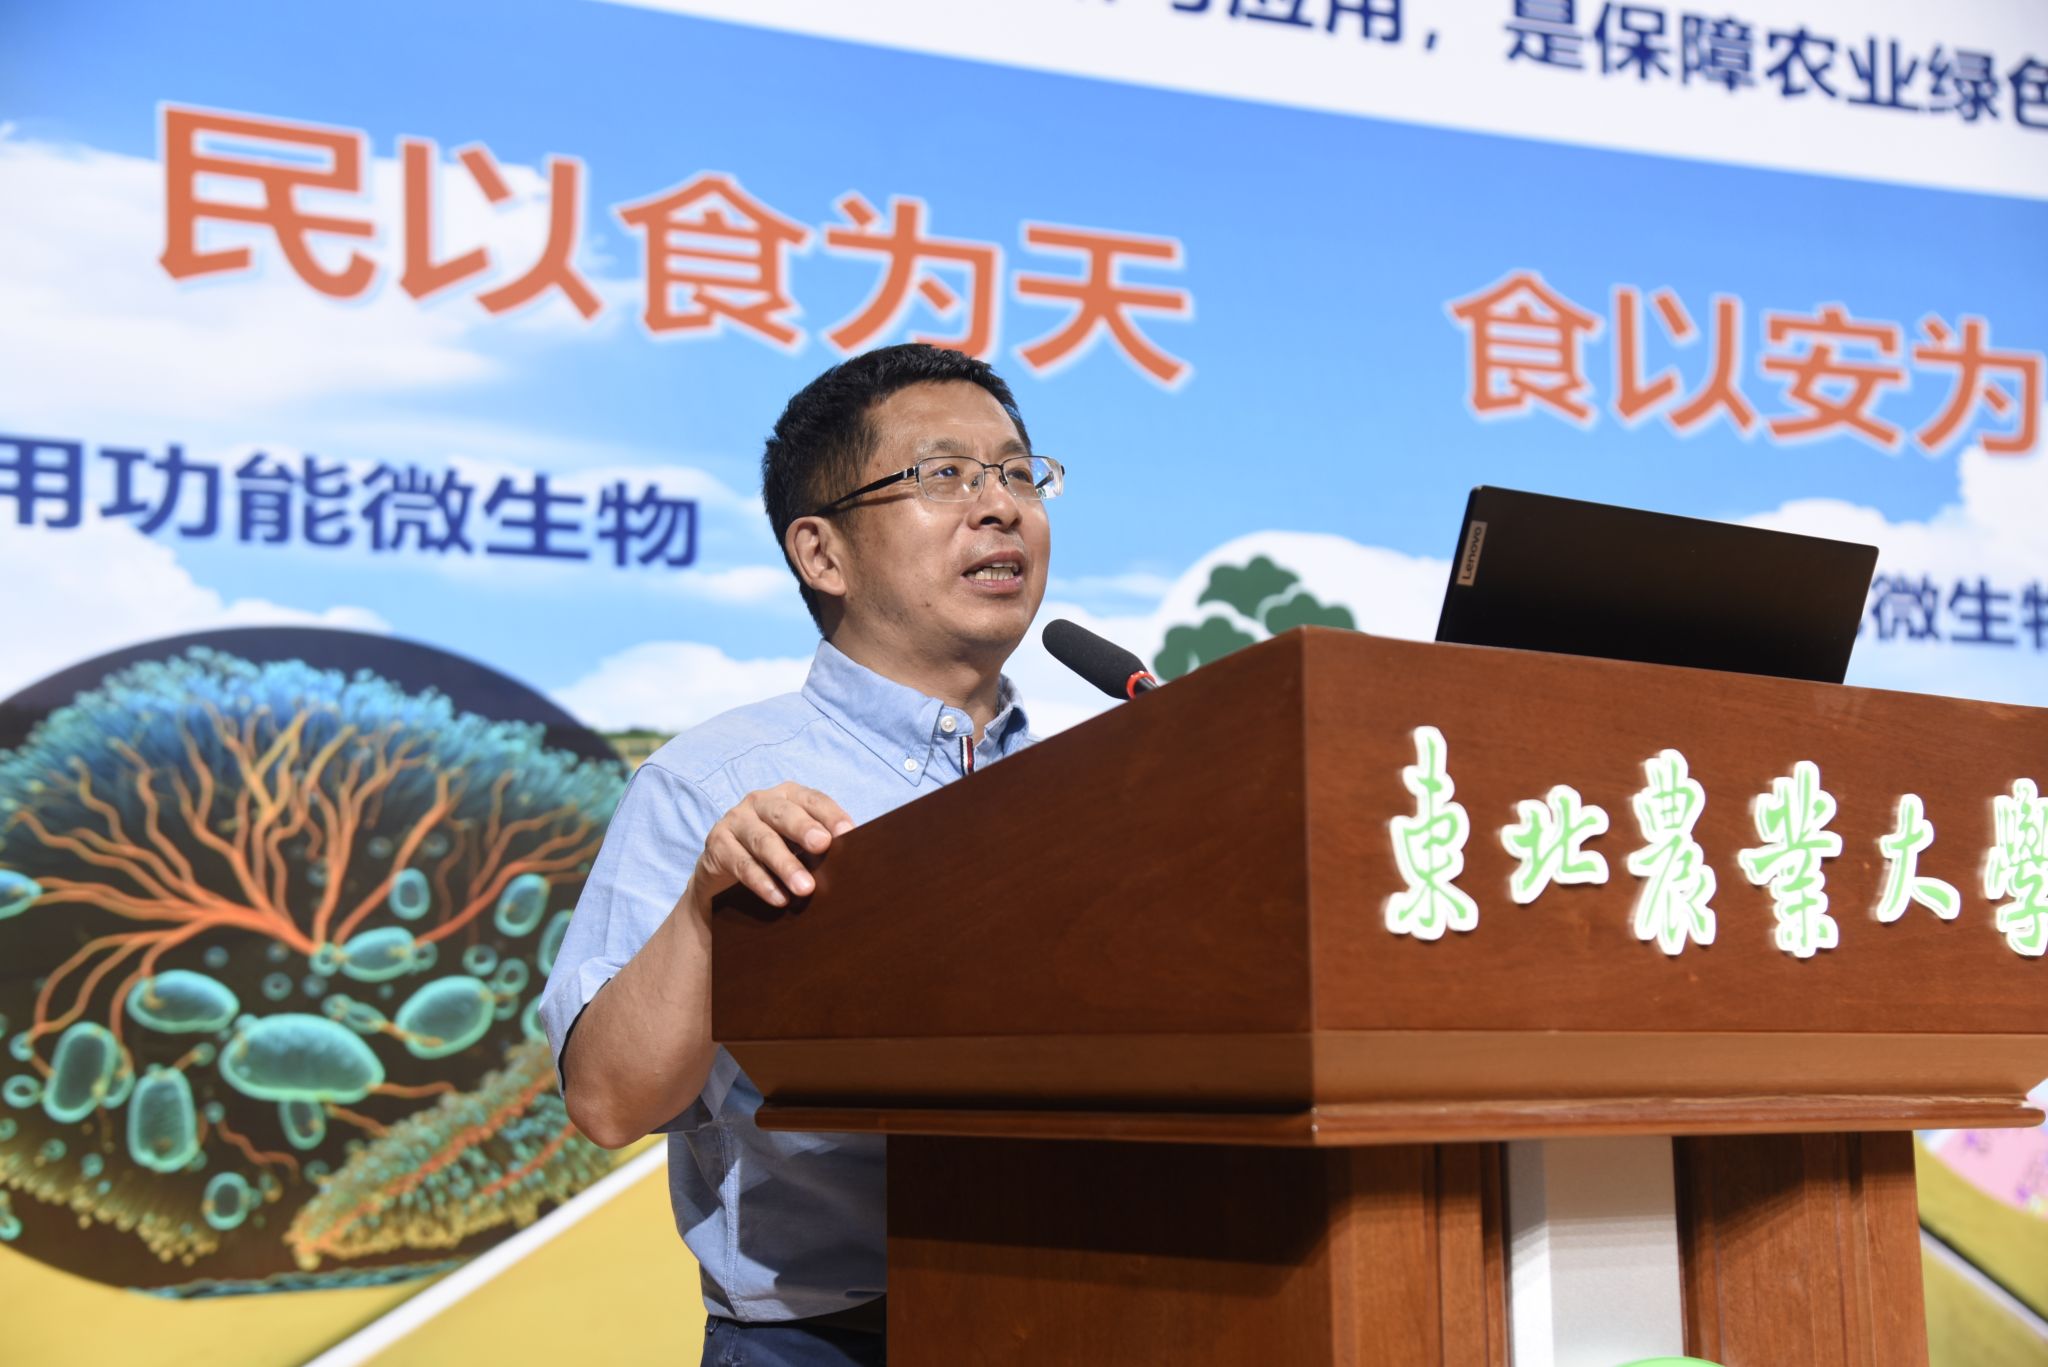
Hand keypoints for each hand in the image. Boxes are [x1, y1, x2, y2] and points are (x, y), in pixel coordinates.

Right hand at [692, 783, 854, 909]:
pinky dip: (762, 883)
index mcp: (787, 795)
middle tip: (823, 846)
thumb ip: (820, 842)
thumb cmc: (773, 850)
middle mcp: (760, 802)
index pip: (812, 799)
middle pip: (784, 813)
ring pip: (763, 841)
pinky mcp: (717, 844)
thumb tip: (856, 857)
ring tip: (805, 888)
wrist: (722, 869)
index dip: (830, 814)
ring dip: (785, 865)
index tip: (848, 833)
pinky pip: (741, 864)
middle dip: (804, 829)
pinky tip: (779, 899)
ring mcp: (735, 821)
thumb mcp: (796, 841)